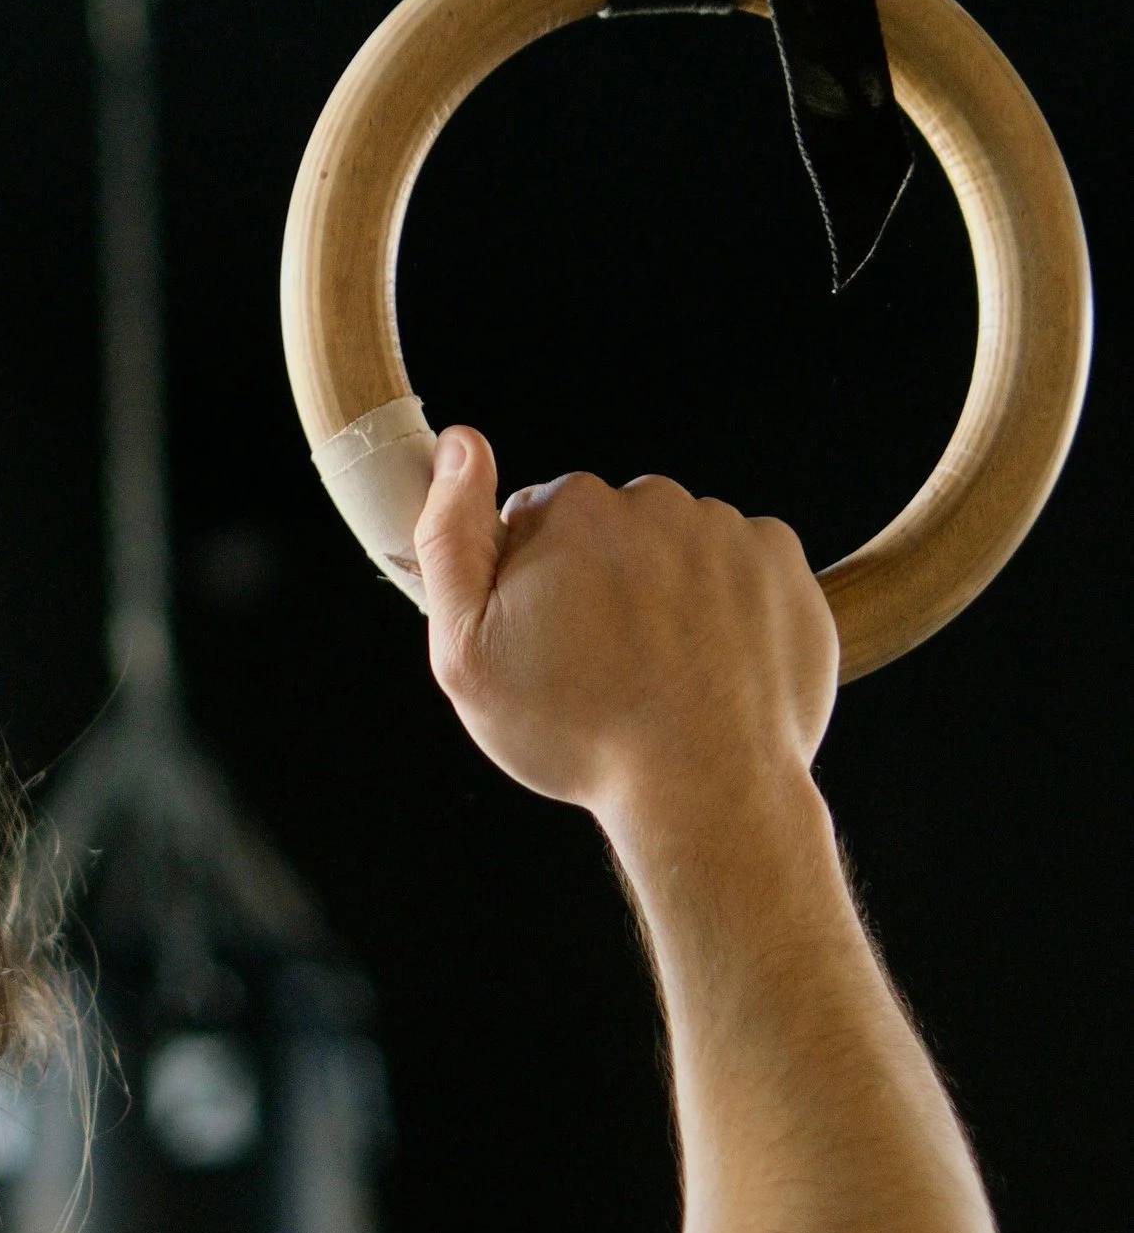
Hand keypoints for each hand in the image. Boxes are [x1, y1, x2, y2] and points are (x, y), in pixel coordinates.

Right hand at [414, 428, 837, 835]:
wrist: (706, 789)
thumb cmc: (576, 732)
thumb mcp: (468, 652)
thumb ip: (449, 538)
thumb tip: (461, 443)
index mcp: (572, 509)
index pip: (538, 518)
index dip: (533, 580)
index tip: (548, 639)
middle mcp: (654, 500)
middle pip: (613, 526)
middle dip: (604, 577)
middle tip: (607, 663)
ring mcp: (726, 529)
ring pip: (680, 544)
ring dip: (669, 588)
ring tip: (666, 669)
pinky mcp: (784, 563)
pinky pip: (744, 563)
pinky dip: (730, 600)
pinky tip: (714, 659)